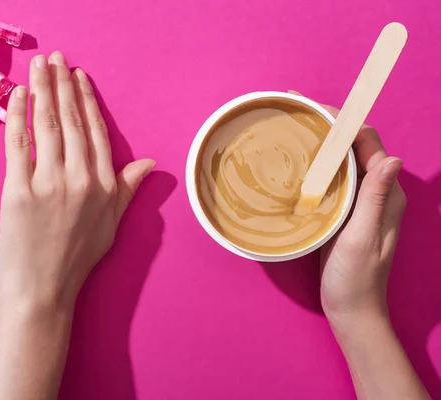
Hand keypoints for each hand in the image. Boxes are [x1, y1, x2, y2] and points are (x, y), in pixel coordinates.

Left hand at [0, 51, 154, 311]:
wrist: (43, 291)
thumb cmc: (77, 260)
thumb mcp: (111, 225)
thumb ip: (128, 189)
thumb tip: (149, 163)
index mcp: (105, 186)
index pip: (95, 133)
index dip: (87, 102)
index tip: (79, 78)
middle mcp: (80, 179)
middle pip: (71, 121)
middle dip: (63, 85)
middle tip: (57, 59)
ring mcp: (49, 183)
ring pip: (47, 125)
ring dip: (43, 89)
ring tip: (40, 66)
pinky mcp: (19, 190)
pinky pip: (19, 143)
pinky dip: (17, 115)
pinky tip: (18, 94)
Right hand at [313, 100, 406, 327]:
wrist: (351, 309)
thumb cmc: (357, 278)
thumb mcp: (364, 237)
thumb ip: (376, 198)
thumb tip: (393, 157)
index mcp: (385, 193)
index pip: (368, 143)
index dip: (344, 120)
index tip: (314, 106)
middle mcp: (374, 192)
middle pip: (353, 146)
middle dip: (327, 125)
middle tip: (294, 111)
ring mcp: (358, 201)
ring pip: (341, 161)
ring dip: (319, 142)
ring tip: (290, 128)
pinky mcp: (343, 211)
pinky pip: (331, 179)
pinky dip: (315, 164)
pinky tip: (295, 162)